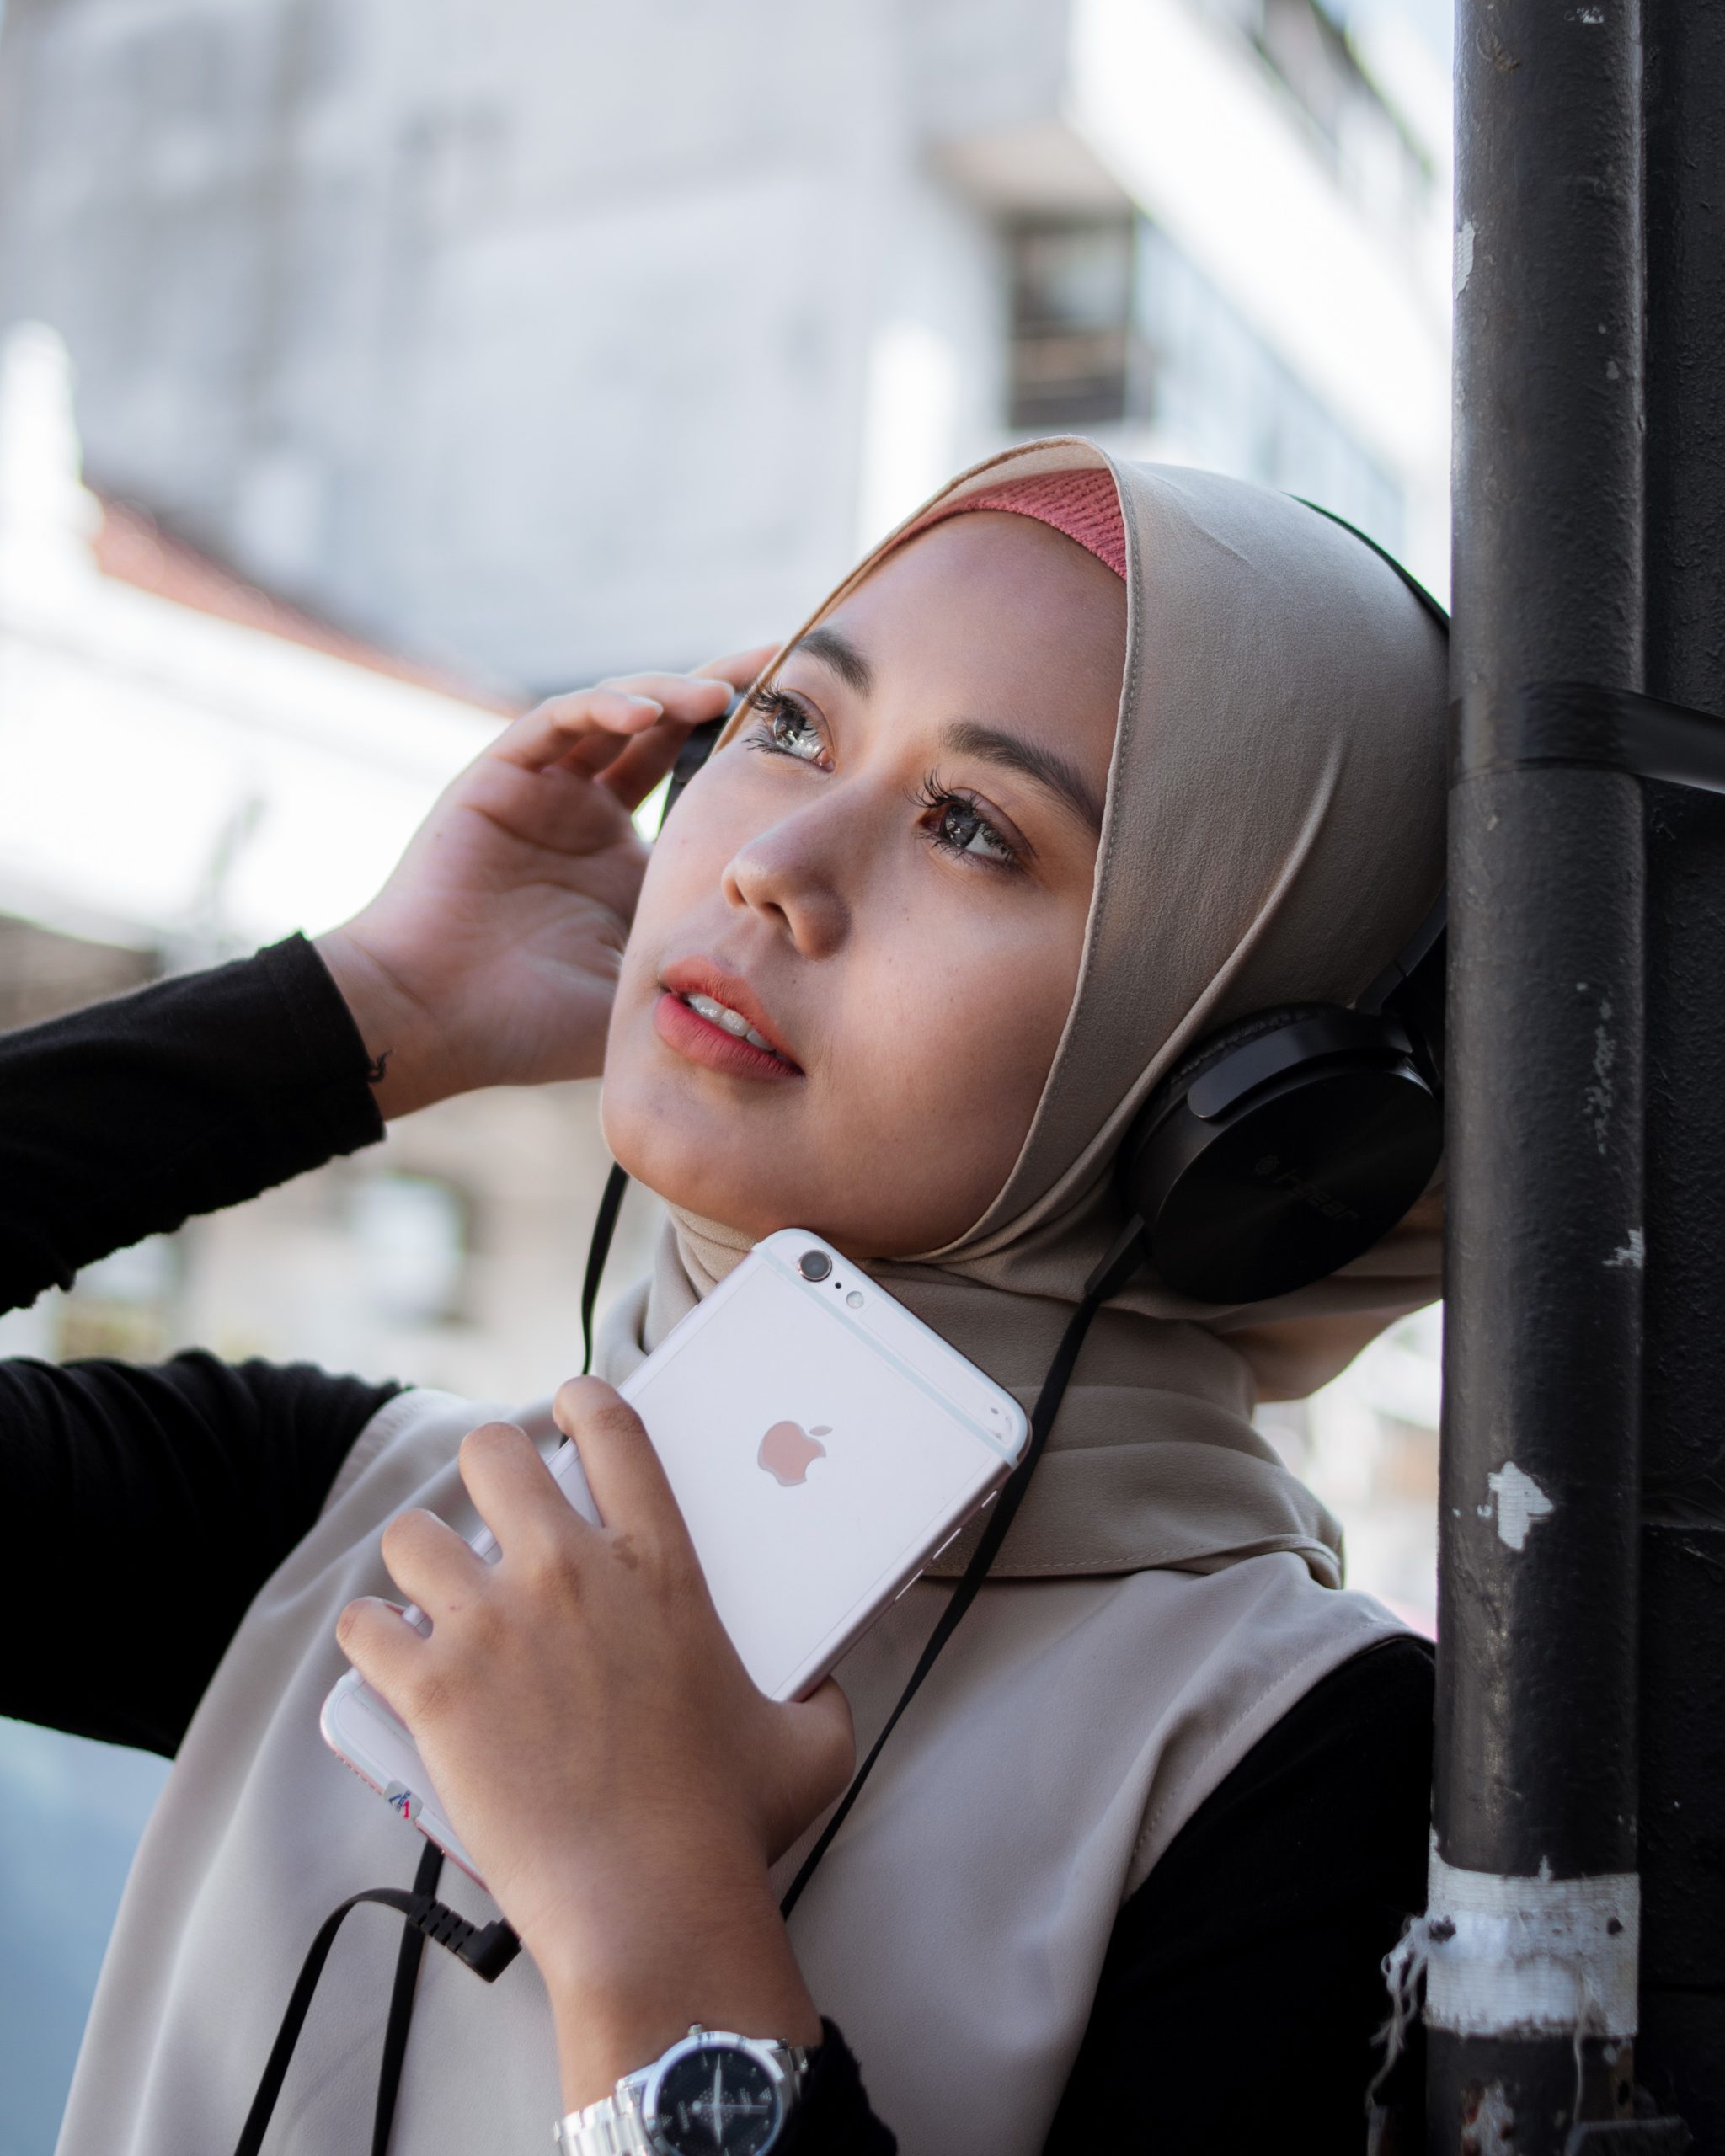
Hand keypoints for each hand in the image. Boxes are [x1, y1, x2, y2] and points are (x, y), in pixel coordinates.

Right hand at [317, 648, 773, 1116]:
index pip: (695, 789)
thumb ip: (702, 968)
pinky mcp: (497, 777)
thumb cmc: (529, 1025)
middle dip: (723, 695)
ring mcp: (543, 793)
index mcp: (626, 865)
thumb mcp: (642, 991)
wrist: (431, 1023)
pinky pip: (556, 721)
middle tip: (785, 669)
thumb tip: (797, 982)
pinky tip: (648, 711)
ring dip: (668, 694)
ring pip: (615, 713)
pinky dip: (602, 706)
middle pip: (665, 732)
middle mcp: (587, 817)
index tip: (813, 736)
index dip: (745, 758)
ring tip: (719, 695)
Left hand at [336, 1380, 851, 2106]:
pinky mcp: (432, 1689)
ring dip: (418, 1563)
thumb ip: (817, 1697)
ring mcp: (494, 1626)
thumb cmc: (728, 1826)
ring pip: (413, 1535)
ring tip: (429, 1595)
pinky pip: (365, 1627)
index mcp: (659, 1566)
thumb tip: (823, 1691)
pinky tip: (388, 1657)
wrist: (650, 1907)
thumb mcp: (809, 1743)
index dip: (580, 1402)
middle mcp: (571, 1573)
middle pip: (492, 1453)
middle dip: (484, 1472)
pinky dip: (371, 1639)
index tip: (565, 1412)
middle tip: (488, 1514)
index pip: (612, 1431)